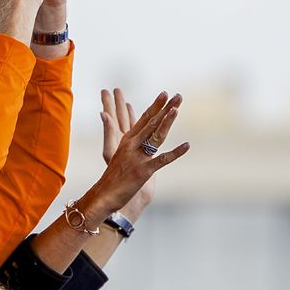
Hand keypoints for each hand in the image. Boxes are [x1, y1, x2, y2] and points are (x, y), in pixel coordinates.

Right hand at [78, 92, 189, 222]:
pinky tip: (187, 146)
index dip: (156, 106)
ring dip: (167, 122)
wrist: (103, 195)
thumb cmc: (114, 178)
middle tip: (178, 95)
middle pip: (151, 122)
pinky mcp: (143, 171)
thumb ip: (130, 144)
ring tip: (177, 109)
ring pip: (155, 136)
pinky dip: (175, 153)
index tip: (165, 94)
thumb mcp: (121, 156)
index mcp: (127, 140)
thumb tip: (130, 136)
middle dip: (165, 108)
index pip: (144, 119)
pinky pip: (162, 160)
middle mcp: (132, 145)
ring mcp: (137, 157)